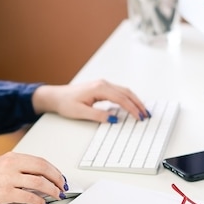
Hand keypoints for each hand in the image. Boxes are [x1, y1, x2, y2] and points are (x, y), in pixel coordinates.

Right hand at [0, 152, 67, 203]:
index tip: (59, 177)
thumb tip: (37, 178)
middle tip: (63, 186)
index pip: (39, 161)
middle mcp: (11, 165)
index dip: (53, 169)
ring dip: (52, 190)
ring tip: (57, 195)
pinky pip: (29, 197)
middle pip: (43, 168)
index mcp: (11, 157)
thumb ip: (16, 169)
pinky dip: (39, 201)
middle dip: (57, 178)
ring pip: (39, 182)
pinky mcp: (5, 193)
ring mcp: (8, 178)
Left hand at [31, 79, 149, 121]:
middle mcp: (103, 84)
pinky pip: (119, 92)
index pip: (121, 99)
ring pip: (124, 91)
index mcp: (99, 89)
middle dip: (138, 104)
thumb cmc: (66, 103)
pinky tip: (132, 105)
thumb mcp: (81, 112)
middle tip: (146, 115)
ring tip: (143, 111)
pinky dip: (128, 98)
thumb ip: (98, 115)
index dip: (132, 108)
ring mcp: (103, 85)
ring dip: (134, 100)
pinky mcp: (101, 88)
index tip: (140, 117)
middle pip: (126, 93)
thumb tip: (114, 119)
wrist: (56, 96)